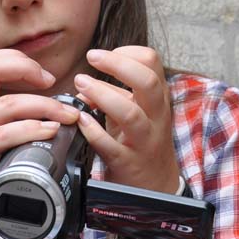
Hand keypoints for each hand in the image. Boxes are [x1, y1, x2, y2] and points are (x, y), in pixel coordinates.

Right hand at [0, 49, 82, 191]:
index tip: (45, 77)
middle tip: (55, 84)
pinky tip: (49, 132)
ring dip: (44, 105)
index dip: (18, 61)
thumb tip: (62, 105)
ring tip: (67, 116)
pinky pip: (5, 134)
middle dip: (29, 70)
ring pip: (8, 103)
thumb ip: (18, 116)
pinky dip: (32, 129)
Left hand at [73, 46, 180, 192]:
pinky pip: (112, 146)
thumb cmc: (141, 141)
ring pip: (130, 113)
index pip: (152, 62)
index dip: (127, 53)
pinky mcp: (129, 163)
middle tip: (92, 57)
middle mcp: (155, 116)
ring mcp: (144, 140)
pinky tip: (81, 121)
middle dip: (118, 65)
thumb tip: (84, 86)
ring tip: (81, 85)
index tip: (105, 55)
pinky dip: (94, 132)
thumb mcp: (133, 112)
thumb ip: (111, 95)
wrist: (154, 185)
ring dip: (103, 95)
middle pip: (147, 82)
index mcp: (157, 98)